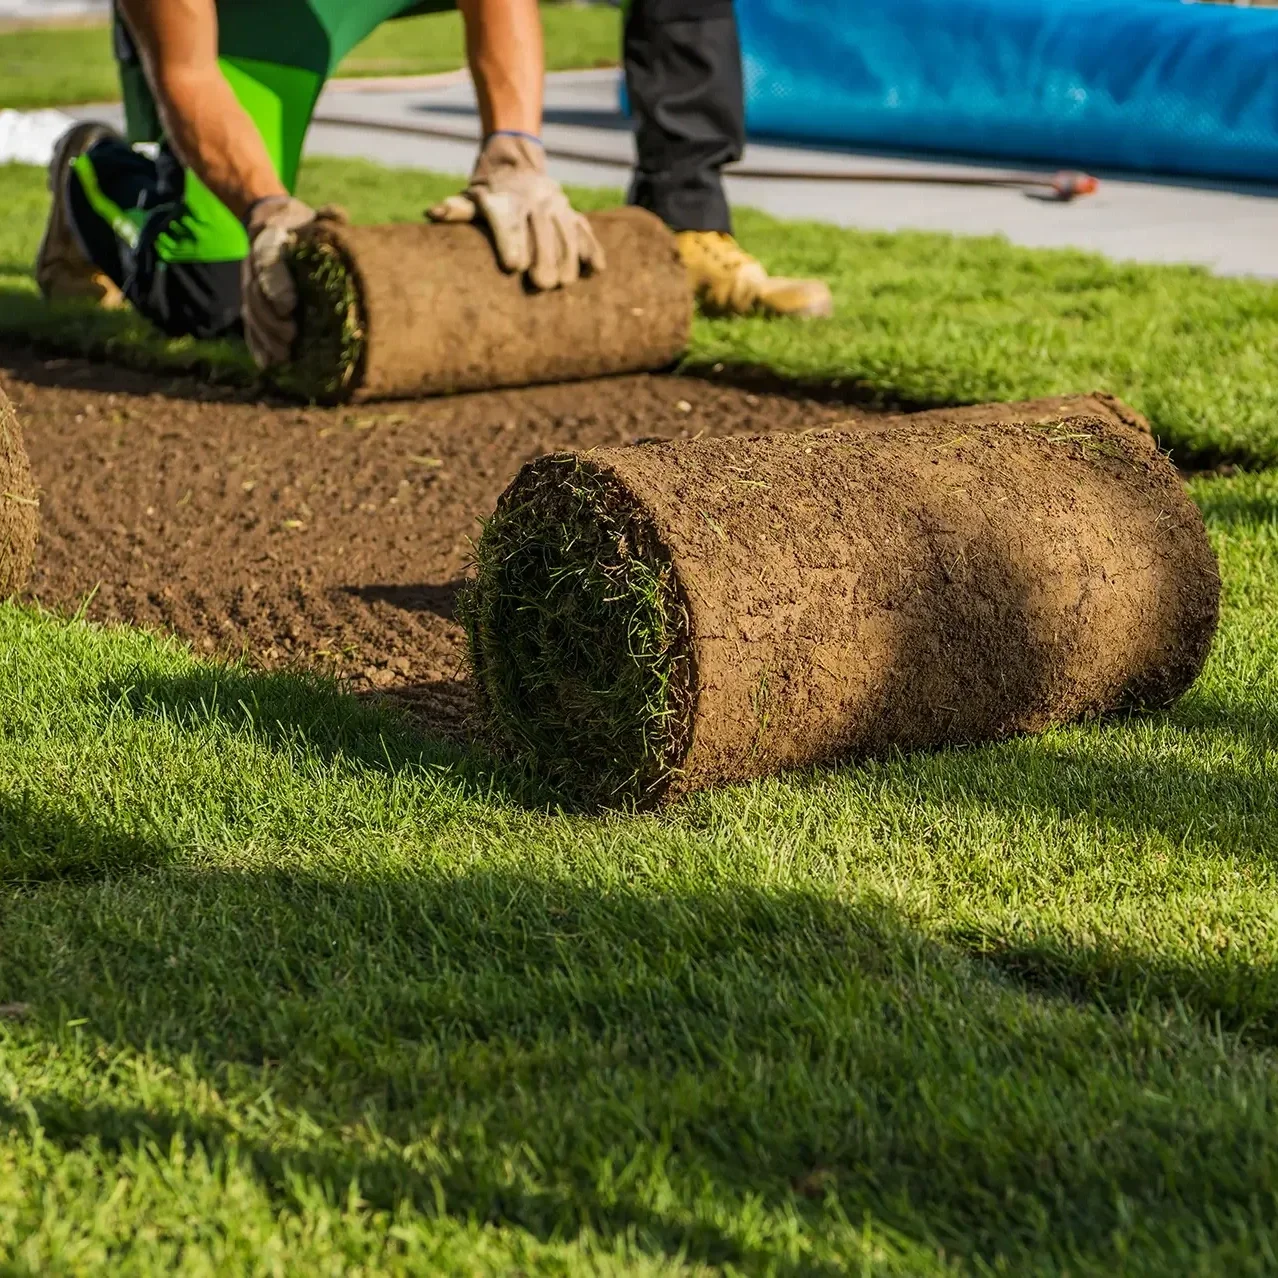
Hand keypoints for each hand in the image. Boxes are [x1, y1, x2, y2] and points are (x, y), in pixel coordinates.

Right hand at [241, 196, 315, 369]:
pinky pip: (250, 326)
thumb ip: (326, 218)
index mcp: (269, 245)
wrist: (271, 223)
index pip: (268, 267)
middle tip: (291, 338)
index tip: (290, 307)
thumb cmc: (301, 226)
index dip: (276, 288)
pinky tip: (267, 365)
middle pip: (257, 298)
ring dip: (265, 339)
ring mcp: (250, 287)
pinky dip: (257, 346)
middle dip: (271, 321)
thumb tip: (338, 215)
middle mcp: (254, 268)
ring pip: (252, 315)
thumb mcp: (312, 218)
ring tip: (283, 358)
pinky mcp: (253, 304)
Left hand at [427, 133, 604, 289]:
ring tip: (565, 283)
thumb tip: (433, 213)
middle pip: (541, 230)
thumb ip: (457, 209)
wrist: (515, 159)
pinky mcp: (572, 212)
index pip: (509, 223)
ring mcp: (556, 205)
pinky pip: (584, 230)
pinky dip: (591, 248)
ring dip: (568, 258)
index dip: (511, 243)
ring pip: (566, 231)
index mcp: (506, 200)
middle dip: (544, 256)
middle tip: (542, 285)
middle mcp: (533, 200)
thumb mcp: (471, 196)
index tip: (513, 266)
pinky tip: (595, 269)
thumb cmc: (488, 191)